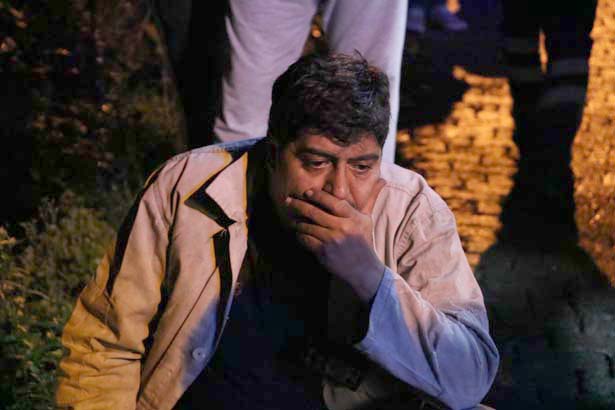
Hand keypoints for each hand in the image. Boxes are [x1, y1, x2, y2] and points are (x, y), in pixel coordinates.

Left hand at [285, 179, 386, 301]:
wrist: (364, 269)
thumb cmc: (364, 240)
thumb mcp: (367, 219)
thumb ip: (371, 199)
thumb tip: (382, 180)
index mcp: (353, 218)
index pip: (333, 202)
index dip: (319, 195)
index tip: (307, 191)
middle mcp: (343, 228)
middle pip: (315, 212)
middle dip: (299, 205)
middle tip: (289, 201)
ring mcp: (332, 241)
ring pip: (308, 226)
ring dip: (298, 222)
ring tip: (293, 218)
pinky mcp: (324, 253)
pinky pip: (306, 240)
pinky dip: (300, 235)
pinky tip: (299, 233)